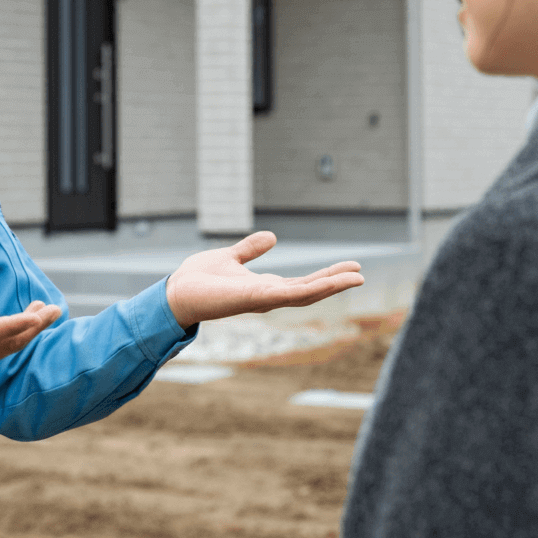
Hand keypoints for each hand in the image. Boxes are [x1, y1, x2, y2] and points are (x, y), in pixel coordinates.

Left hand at [165, 231, 363, 328]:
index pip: (302, 283)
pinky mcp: (254, 298)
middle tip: (360, 273)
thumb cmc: (198, 279)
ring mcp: (263, 299)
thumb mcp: (230, 257)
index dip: (326, 276)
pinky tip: (327, 283)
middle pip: (309, 290)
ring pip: (305, 294)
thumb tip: (272, 237)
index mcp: (264, 287)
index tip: (349, 266)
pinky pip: (287, 294)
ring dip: (331, 286)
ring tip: (356, 277)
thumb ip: (250, 249)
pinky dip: (310, 289)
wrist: (176, 292)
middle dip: (335, 282)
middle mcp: (267, 296)